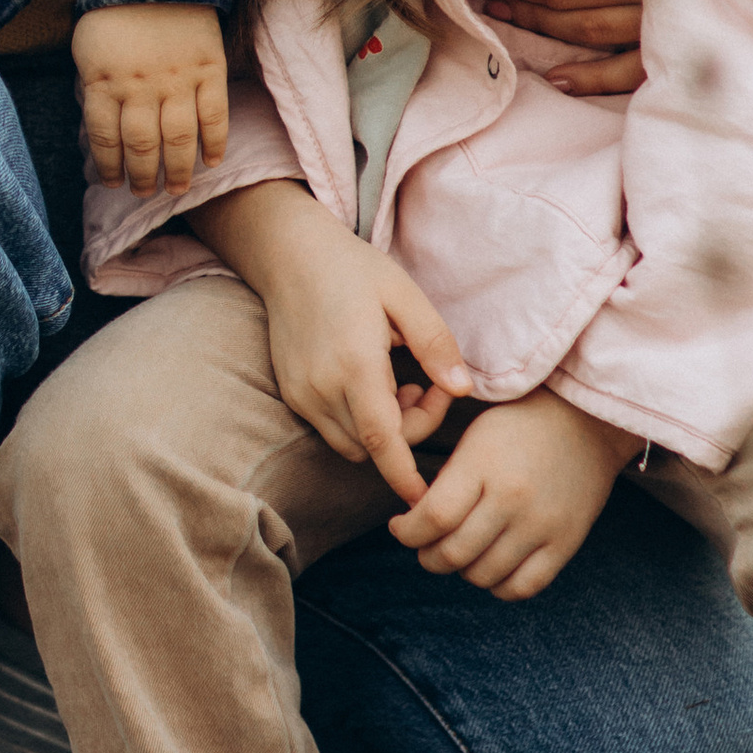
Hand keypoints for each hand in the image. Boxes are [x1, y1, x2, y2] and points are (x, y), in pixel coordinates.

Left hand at [74, 3, 230, 192]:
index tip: (112, 182)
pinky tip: (211, 161)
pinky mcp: (209, 69)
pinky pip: (214, 115)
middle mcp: (141, 87)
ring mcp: (178, 80)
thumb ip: (96, 89)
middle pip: (142, 146)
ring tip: (177, 189)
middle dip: (143, 176)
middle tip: (145, 193)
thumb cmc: (114, 14)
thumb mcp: (88, 52)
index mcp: (105, 82)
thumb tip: (102, 130)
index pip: (105, 139)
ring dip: (178, 170)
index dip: (108, 166)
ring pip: (178, 139)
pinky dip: (214, 142)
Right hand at [195, 181, 475, 501]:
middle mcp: (322, 387)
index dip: (403, 476)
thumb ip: (436, 344)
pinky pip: (330, 427)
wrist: (289, 253)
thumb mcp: (404, 295)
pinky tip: (373, 382)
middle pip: (373, 447)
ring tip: (401, 383)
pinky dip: (358, 421)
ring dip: (383, 430)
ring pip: (350, 444)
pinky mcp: (291, 391)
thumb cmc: (353, 268)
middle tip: (429, 384)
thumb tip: (462, 389)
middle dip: (409, 431)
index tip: (424, 498)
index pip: (381, 440)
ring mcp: (301, 392)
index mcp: (354, 364)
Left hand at [388, 392, 636, 597]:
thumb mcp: (476, 437)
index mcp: (483, 463)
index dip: (407, 532)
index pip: (433, 517)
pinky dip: (498, 586)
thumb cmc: (520, 425)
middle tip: (425, 545)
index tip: (401, 526)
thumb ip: (447, 481)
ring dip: (461, 571)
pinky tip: (490, 566)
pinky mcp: (566, 543)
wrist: (588, 421)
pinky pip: (521, 588)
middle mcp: (512, 497)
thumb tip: (417, 522)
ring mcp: (541, 524)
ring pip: (483, 576)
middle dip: (427, 556)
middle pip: (453, 553)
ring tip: (460, 552)